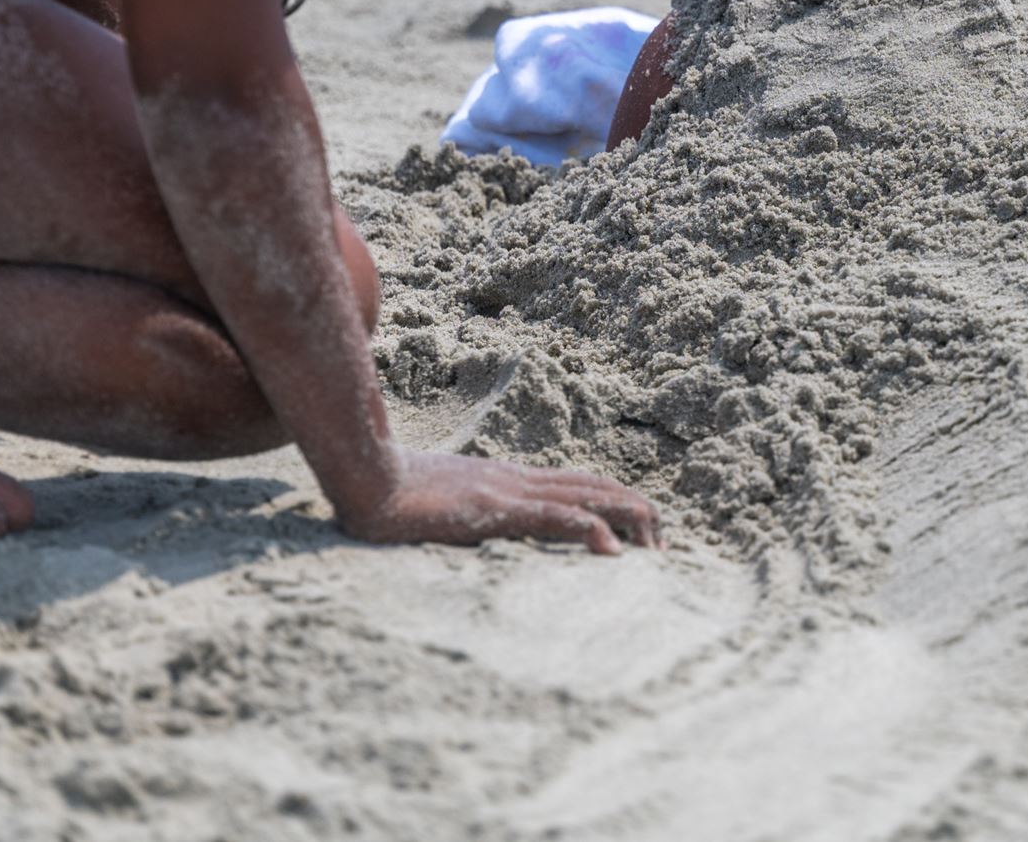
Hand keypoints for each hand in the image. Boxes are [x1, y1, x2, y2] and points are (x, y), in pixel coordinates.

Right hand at [340, 450, 662, 553]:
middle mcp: (517, 478)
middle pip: (593, 486)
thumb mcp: (441, 505)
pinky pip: (551, 516)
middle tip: (663, 543)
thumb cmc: (392, 495)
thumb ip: (466, 513)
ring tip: (656, 544)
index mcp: (507, 478)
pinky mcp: (494, 509)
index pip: (575, 484)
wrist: (364, 478)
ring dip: (627, 519)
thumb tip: (475, 530)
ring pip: (585, 497)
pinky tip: (612, 550)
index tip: (639, 527)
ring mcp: (508, 490)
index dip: (612, 500)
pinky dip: (588, 529)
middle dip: (635, 511)